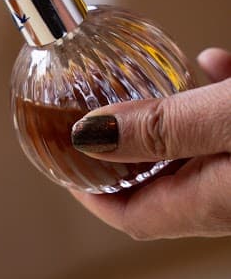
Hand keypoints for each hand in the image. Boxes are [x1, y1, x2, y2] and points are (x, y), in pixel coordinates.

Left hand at [69, 48, 230, 237]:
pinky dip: (216, 97)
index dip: (93, 196)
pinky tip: (212, 61)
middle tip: (94, 114)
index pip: (135, 217)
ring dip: (171, 116)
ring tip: (145, 82)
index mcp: (213, 203)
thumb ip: (162, 127)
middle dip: (127, 151)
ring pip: (199, 151)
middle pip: (163, 186)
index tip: (64, 164)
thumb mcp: (228, 118)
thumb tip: (88, 133)